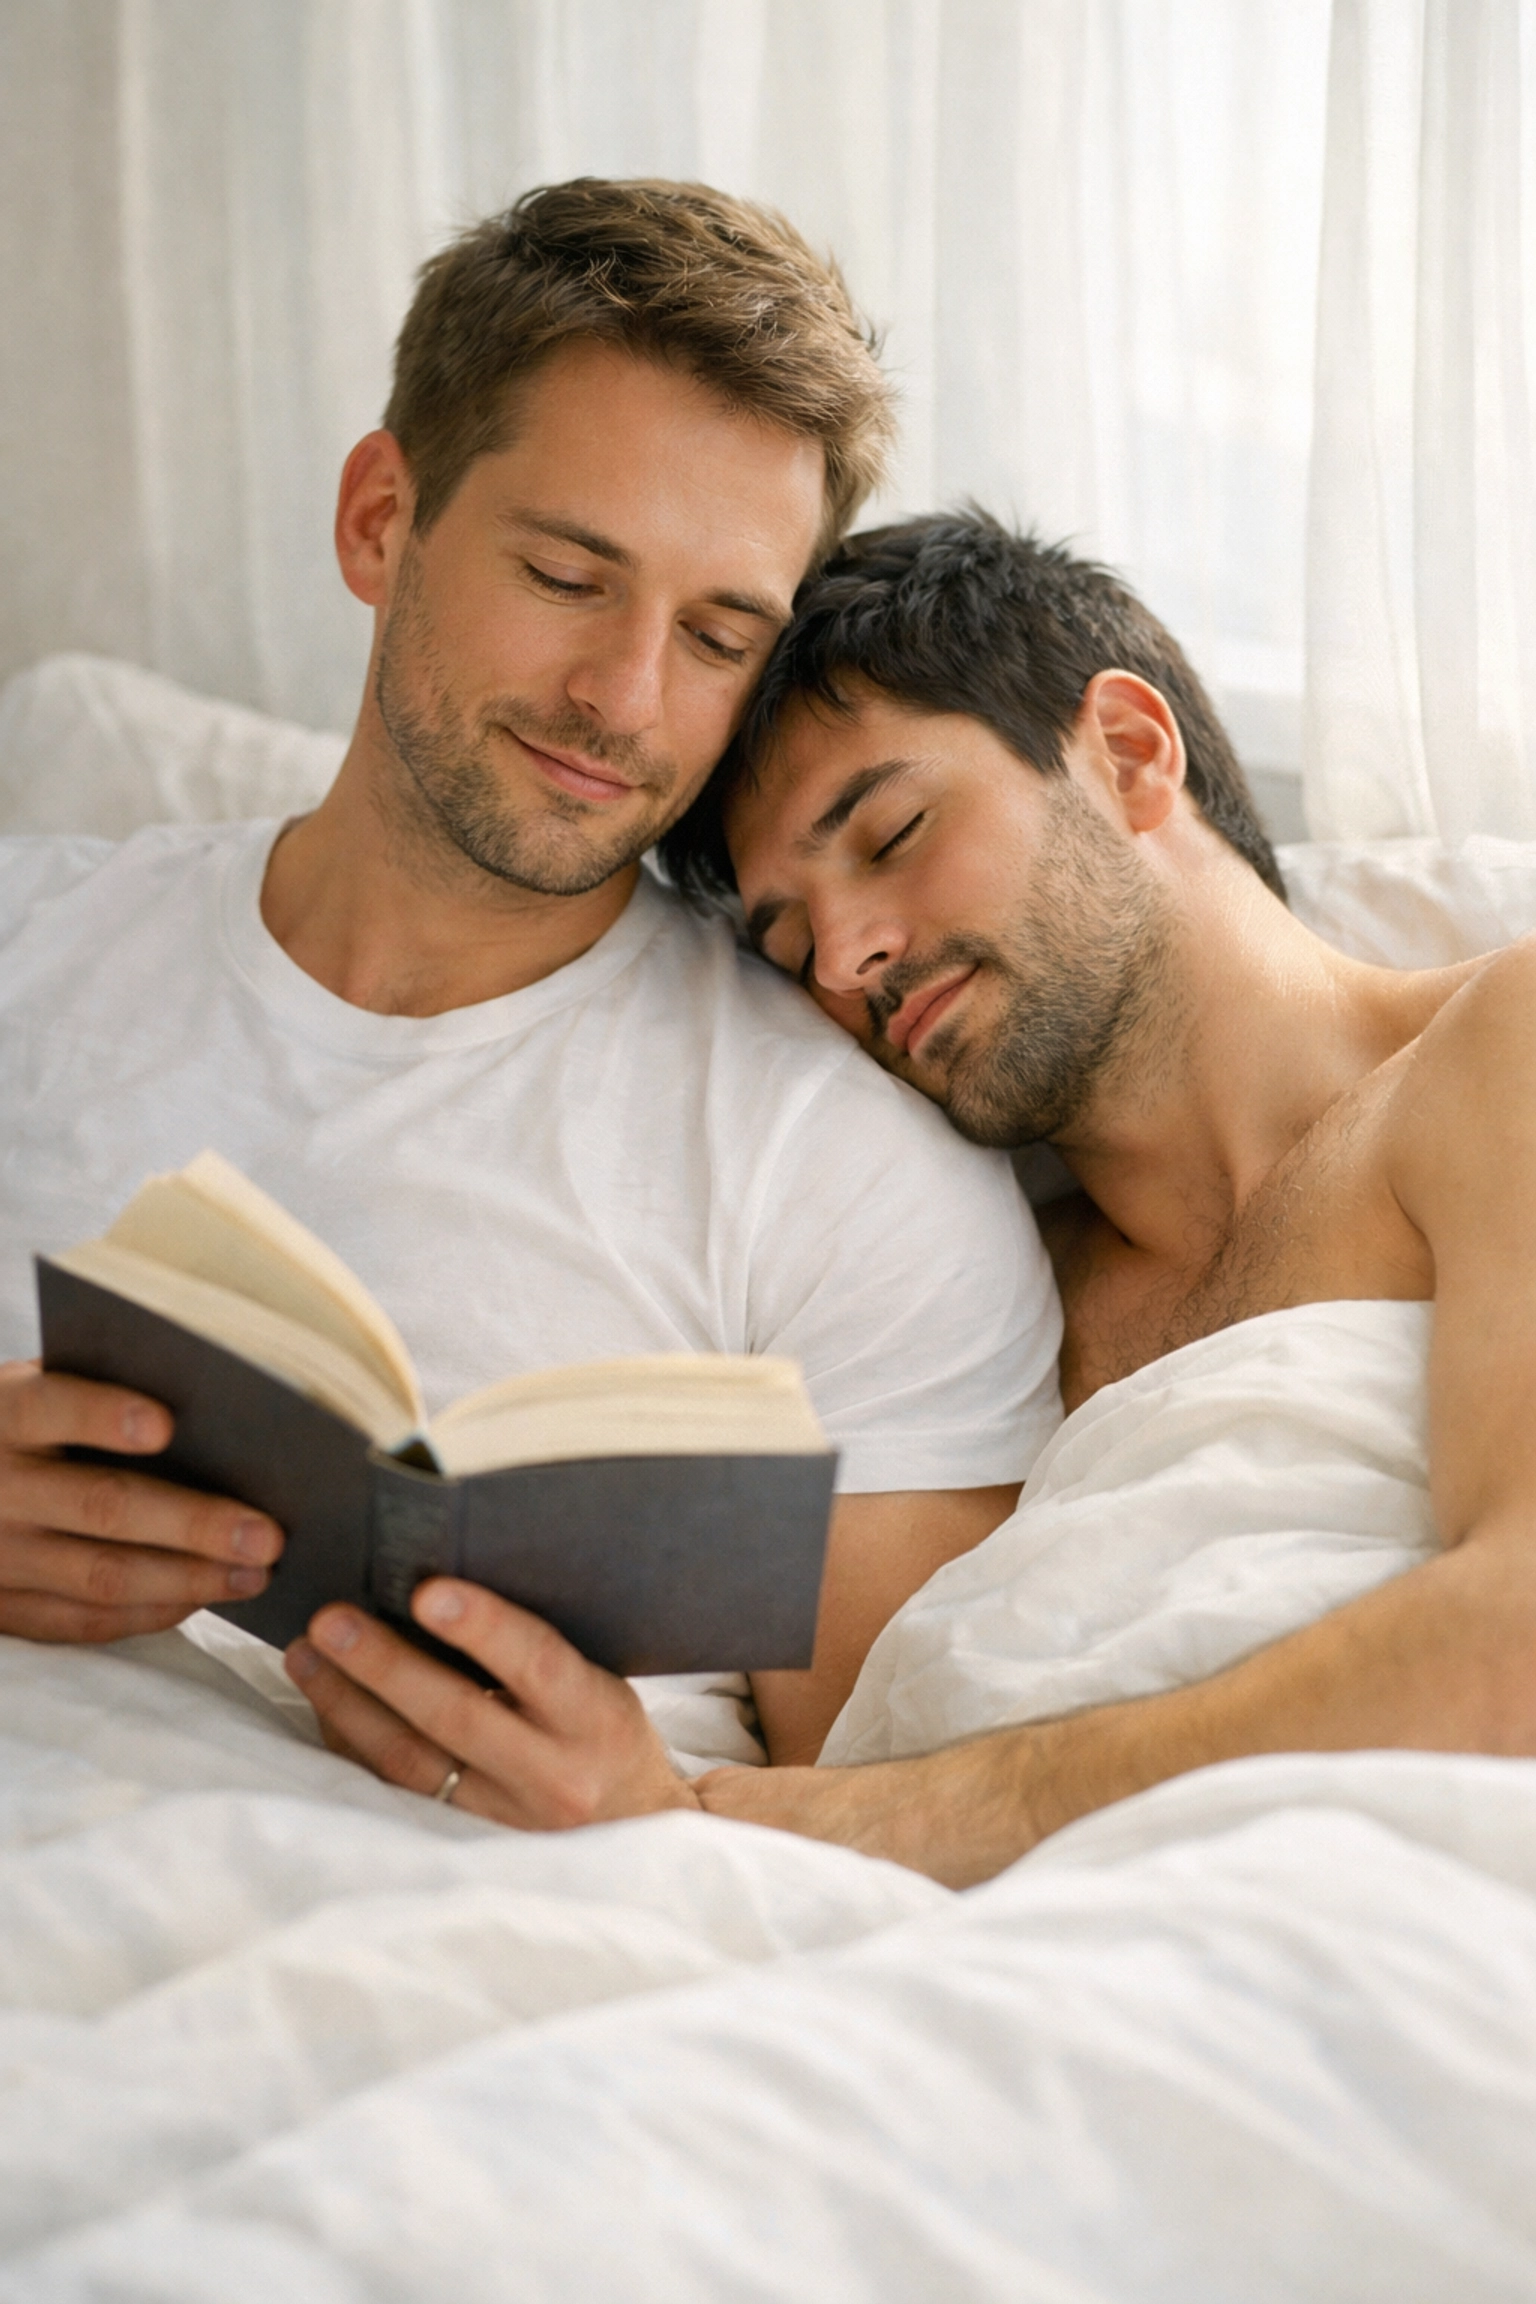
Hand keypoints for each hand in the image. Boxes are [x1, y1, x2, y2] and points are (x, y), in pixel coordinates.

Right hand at [0, 1359, 283, 1641]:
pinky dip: (151, 1612)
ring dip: (188, 1578)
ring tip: (256, 1573)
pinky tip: (204, 1596)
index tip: (166, 1424)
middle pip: (98, 1506)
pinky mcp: (3, 1609)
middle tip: (266, 1535)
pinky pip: (83, 1621)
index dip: (103, 1415)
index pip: (47, 1407)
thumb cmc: (19, 1429)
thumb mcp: (31, 1394)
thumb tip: (212, 1410)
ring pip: (100, 1576)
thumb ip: (93, 1394)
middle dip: (191, 1523)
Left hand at [285, 1578, 700, 1826]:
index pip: (537, 1665)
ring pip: (410, 1763)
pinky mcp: (464, 1842)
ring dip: (348, 1704)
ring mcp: (503, 1819)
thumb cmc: (604, 1730)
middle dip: (383, 1665)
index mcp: (594, 1719)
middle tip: (330, 1620)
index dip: (483, 1627)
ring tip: (305, 1655)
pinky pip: (395, 1793)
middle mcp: (551, 1775)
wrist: (631, 1828)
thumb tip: (438, 1585)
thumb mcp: (598, 1683)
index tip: (427, 1590)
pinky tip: (324, 1705)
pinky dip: (352, 1746)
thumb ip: (535, 1649)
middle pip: (453, 1718)